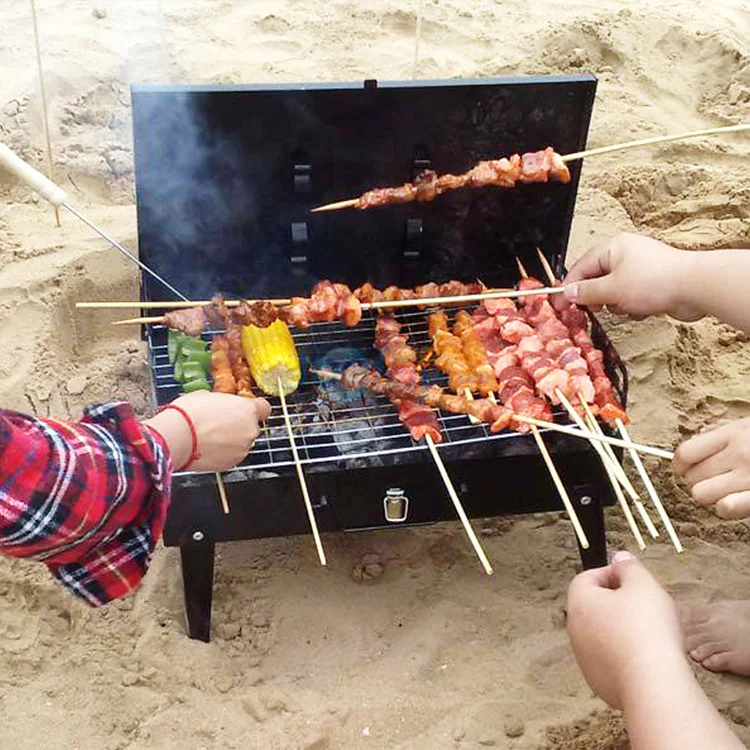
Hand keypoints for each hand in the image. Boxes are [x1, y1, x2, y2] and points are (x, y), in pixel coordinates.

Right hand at [144, 391, 270, 471]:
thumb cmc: (189, 413)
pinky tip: (207, 447)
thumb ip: (222, 401)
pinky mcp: (230, 464)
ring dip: (230, 440)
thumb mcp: (207, 395)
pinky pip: (231, 456)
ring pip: (241, 442)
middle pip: (251, 426)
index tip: (246, 409)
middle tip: (219, 422)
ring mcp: (242, 449)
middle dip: (238, 425)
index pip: (264, 408)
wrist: (177, 436)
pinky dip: (222, 453)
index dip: (254, 408)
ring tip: (209, 436)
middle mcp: (250, 430)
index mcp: (248, 409)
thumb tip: (220, 403)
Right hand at [557, 233, 702, 320]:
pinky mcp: (652, 283)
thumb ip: (587, 292)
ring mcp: (640, 269)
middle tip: (592, 310)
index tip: (559, 305)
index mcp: (613, 248)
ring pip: (614, 291)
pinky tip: (642, 309)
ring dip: (617, 304)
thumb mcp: (612, 289)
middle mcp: (625, 254)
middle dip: (596, 297)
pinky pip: (631, 297)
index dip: (568, 287)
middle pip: (597, 279)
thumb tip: (569, 293)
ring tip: (627, 306)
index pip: (581, 267)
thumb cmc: (654, 282)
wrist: (695, 288)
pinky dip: (632, 306)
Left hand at [566, 552, 684, 708]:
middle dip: (619, 601)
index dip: (610, 573)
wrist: (654, 685)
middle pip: (594, 606)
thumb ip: (629, 566)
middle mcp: (575, 630)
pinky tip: (649, 656)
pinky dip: (626, 654)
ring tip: (652, 631)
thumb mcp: (643, 584)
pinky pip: (611, 659)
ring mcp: (584, 658)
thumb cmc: (647, 630)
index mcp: (579, 602)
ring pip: (603, 634)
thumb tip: (620, 558)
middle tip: (646, 604)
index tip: (633, 578)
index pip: (586, 577)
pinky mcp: (599, 682)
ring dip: (623, 628)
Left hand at [673, 417, 749, 518]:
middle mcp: (739, 454)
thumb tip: (695, 439)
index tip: (683, 468)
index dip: (679, 465)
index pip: (685, 453)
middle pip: (691, 476)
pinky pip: (726, 508)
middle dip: (696, 480)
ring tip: (724, 490)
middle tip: (713, 479)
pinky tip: (732, 502)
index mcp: (732, 434)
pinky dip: (725, 508)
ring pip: (702, 494)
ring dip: (709, 495)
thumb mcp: (746, 427)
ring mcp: (749, 476)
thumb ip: (720, 432)